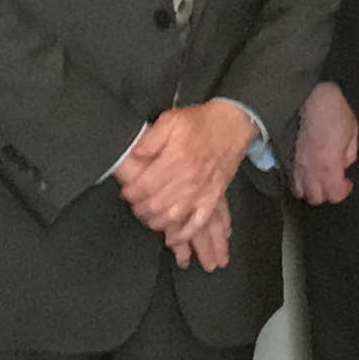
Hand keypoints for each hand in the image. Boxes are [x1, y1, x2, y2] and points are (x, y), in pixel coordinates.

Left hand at [118, 103, 252, 255]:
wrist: (232, 125)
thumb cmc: (200, 123)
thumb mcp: (171, 120)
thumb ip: (151, 139)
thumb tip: (134, 155)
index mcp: (175, 160)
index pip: (145, 186)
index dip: (131, 193)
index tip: (126, 192)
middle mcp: (188, 179)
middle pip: (156, 205)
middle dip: (140, 209)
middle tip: (135, 205)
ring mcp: (201, 191)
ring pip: (173, 217)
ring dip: (156, 222)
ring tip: (148, 218)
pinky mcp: (213, 198)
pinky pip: (198, 223)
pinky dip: (184, 234)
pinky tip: (173, 238)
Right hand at [290, 80, 358, 206]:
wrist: (307, 95)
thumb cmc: (332, 110)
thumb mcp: (352, 131)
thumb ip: (349, 153)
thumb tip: (344, 164)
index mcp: (329, 165)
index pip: (334, 195)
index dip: (343, 191)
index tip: (347, 182)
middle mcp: (309, 170)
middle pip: (315, 198)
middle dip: (326, 192)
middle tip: (333, 180)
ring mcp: (295, 164)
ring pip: (299, 191)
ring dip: (309, 188)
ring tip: (317, 178)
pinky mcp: (285, 156)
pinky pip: (289, 177)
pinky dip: (297, 179)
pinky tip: (304, 171)